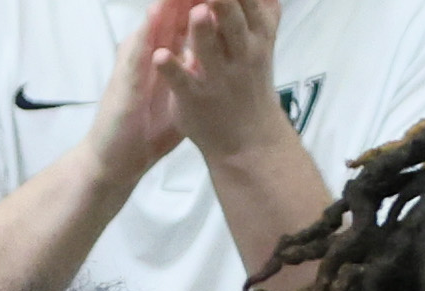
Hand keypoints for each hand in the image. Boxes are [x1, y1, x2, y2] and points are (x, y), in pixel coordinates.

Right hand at [83, 0, 192, 188]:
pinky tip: (156, 13)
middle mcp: (148, 49)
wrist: (114, 161)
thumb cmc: (145, 128)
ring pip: (153, 22)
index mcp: (163, 51)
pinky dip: (147, 32)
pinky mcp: (123, 84)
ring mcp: (133, 64)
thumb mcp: (179, 93)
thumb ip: (195, 67)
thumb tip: (220, 52)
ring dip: (169, 0)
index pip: (188, 12)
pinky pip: (136, 54)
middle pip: (173, 8)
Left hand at [156, 0, 291, 161]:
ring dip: (201, 31)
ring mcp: (218, 78)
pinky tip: (161, 57)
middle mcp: (241, 54)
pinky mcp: (196, 100)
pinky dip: (172, 71)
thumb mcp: (263, 42)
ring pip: (208, 50)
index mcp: (256, 34)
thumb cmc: (250, 83)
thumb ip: (263, 11)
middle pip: (231, 18)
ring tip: (195, 12)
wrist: (250, 143)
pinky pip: (183, 84)